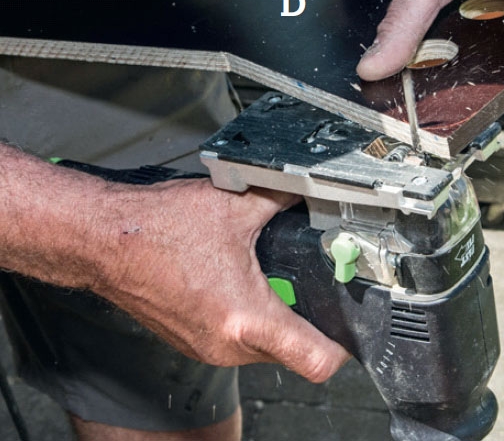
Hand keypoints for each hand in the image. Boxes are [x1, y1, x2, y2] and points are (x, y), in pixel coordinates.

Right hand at [97, 178, 348, 381]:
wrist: (106, 240)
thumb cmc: (158, 228)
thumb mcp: (236, 205)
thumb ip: (282, 200)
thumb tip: (309, 191)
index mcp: (247, 319)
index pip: (316, 360)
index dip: (342, 347)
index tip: (349, 327)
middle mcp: (227, 345)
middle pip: (292, 351)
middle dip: (305, 318)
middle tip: (307, 281)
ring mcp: (207, 348)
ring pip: (262, 346)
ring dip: (272, 316)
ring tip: (266, 275)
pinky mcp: (191, 342)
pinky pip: (235, 340)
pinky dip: (245, 317)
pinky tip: (236, 280)